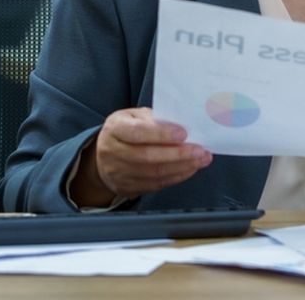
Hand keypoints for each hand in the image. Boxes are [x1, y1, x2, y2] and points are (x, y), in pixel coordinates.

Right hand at [72, 107, 211, 206]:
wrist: (104, 155)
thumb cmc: (126, 130)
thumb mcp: (135, 116)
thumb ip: (154, 119)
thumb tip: (181, 125)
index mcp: (114, 128)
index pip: (138, 132)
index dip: (162, 134)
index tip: (184, 134)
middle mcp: (112, 152)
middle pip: (147, 156)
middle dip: (178, 154)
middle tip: (200, 150)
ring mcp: (117, 173)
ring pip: (153, 173)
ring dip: (181, 167)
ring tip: (200, 160)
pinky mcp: (126, 187)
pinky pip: (155, 185)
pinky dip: (175, 177)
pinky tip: (189, 169)